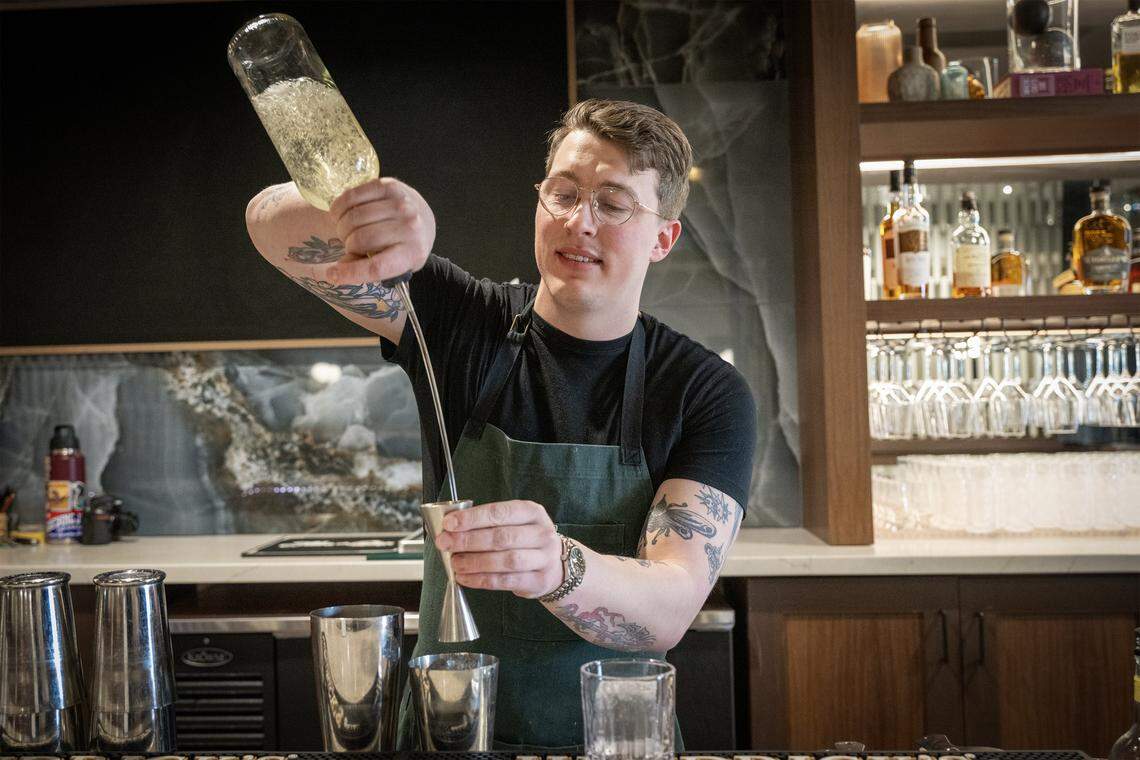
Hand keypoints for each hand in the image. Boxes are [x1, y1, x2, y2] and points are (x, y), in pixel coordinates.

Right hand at [325, 177, 434, 284]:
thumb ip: (367, 267)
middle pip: (360, 239)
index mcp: (412, 253)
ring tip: (347, 229)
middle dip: (347, 244)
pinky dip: (340, 207)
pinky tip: (342, 213)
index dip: (350, 272)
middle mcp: (409, 227)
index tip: (331, 274)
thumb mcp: (394, 264)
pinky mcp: (388, 186)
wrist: (423, 219)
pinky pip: (352, 196)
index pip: (376, 267)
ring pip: (354, 218)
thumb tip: (337, 269)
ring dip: (342, 226)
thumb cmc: (404, 246)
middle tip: (349, 244)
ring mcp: (400, 204)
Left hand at [434, 500, 563, 598]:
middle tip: (446, 544)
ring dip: (475, 562)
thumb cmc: (527, 540)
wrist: (557, 567)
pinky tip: (466, 578)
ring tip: (455, 563)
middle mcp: (542, 533)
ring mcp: (544, 558)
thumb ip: (488, 523)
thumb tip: (452, 528)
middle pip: (501, 537)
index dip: (473, 518)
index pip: (500, 512)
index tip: (449, 524)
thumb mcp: (515, 523)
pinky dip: (482, 580)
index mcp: (532, 512)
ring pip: (505, 560)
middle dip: (468, 540)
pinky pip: (506, 581)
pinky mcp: (539, 580)